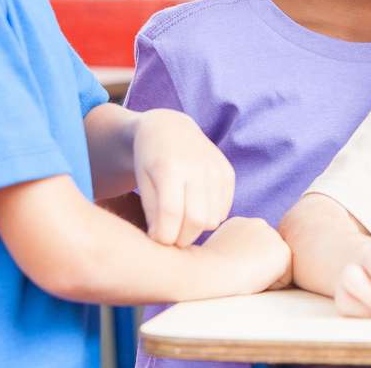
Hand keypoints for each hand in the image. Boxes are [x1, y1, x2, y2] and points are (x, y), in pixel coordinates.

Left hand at [132, 108, 234, 245]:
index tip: (156, 240)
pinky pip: (224, 211)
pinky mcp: (228, 173)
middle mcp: (198, 166)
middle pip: (196, 220)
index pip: (172, 214)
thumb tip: (165, 240)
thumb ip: (152, 211)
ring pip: (213, 219)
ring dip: (196, 229)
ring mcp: (217, 169)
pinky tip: (195, 209)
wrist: (170, 129)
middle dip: (182, 238)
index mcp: (170, 167)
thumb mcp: (142, 182)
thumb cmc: (149, 159)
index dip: (164, 236)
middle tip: (170, 237)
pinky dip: (209, 217)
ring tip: (181, 221)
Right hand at [198, 216, 291, 293]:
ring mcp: (272, 235)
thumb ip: (235, 249)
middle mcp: (258, 223)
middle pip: (266, 257)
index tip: (228, 268)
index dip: (242, 266)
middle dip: (256, 268)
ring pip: (277, 267)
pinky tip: (253, 278)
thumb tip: (243, 260)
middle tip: (235, 273)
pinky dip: (271, 285)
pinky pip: (284, 278)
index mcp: (240, 224)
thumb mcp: (218, 252)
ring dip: (264, 276)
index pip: (253, 251)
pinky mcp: (283, 251)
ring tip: (243, 275)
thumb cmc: (207, 271)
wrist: (210, 271)